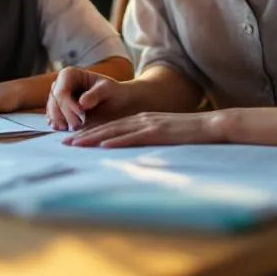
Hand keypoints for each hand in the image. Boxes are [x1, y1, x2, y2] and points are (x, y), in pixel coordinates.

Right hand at [47, 67, 135, 130]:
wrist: (116, 100)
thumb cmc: (113, 92)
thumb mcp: (108, 89)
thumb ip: (96, 94)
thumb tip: (82, 103)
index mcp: (69, 74)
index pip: (61, 92)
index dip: (68, 106)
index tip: (81, 115)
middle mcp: (59, 83)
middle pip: (54, 102)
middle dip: (63, 116)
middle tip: (77, 127)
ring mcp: (57, 97)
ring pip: (51, 111)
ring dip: (60, 122)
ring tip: (74, 129)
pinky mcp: (58, 108)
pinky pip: (53, 117)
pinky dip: (58, 124)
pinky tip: (65, 129)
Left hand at [64, 111, 223, 147]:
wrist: (212, 125)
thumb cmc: (189, 135)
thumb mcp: (163, 137)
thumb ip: (146, 141)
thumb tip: (130, 156)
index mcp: (141, 121)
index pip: (110, 127)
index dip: (90, 133)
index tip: (73, 140)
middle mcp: (141, 120)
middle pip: (107, 127)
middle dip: (84, 134)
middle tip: (64, 142)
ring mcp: (150, 124)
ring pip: (115, 131)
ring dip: (93, 137)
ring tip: (75, 143)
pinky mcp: (159, 132)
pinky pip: (134, 137)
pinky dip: (117, 141)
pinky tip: (103, 145)